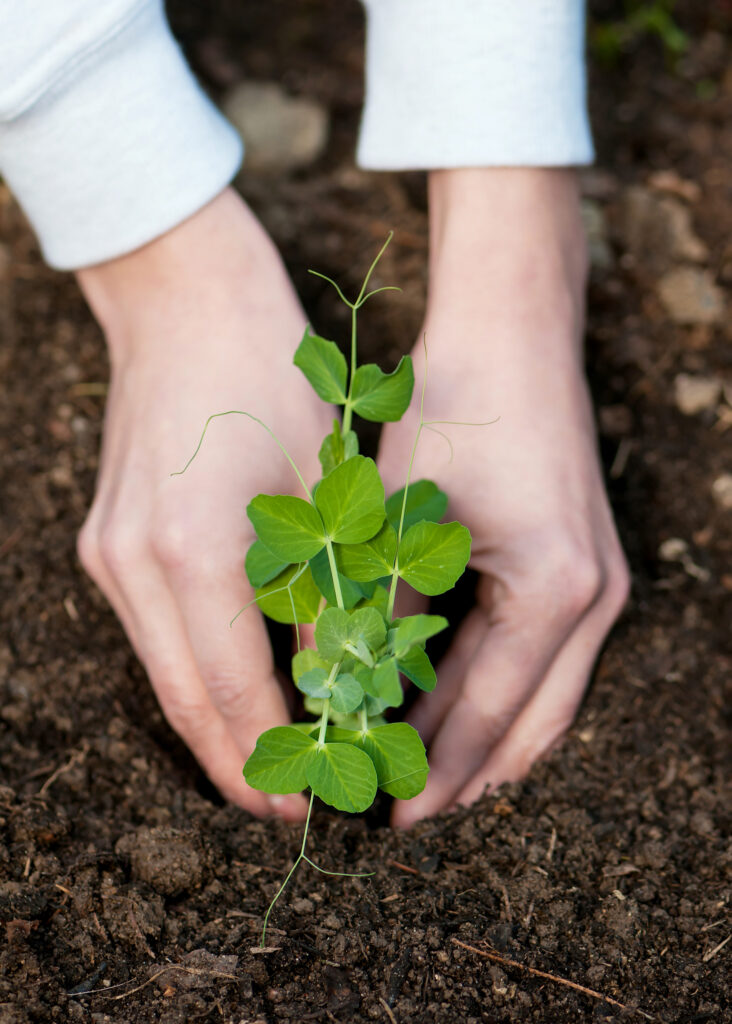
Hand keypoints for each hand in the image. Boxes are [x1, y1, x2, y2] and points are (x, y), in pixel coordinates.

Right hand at [76, 189, 329, 817]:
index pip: (234, 691)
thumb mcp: (326, 483)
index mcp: (193, 550)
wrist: (184, 299)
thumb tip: (343, 679)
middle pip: (185, 700)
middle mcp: (135, 564)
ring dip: (216, 725)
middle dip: (239, 765)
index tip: (316, 803)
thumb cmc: (270, 376)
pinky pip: (156, 633)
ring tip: (274, 762)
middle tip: (293, 810)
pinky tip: (240, 689)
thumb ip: (331, 589)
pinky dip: (198, 673)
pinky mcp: (109, 542)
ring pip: (164, 673)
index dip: (276, 756)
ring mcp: (111, 554)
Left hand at [378, 169, 629, 825]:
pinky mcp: (583, 561)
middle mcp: (594, 599)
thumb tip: (346, 700)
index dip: (435, 770)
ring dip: (487, 739)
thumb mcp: (401, 519)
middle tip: (408, 810)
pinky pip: (543, 655)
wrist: (509, 324)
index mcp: (556, 594)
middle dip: (469, 774)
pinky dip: (500, 691)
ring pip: (545, 697)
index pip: (487, 716)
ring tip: (430, 774)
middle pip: (533, 724)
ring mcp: (598, 581)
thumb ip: (378, 616)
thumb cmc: (453, 408)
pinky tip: (453, 704)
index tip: (391, 816)